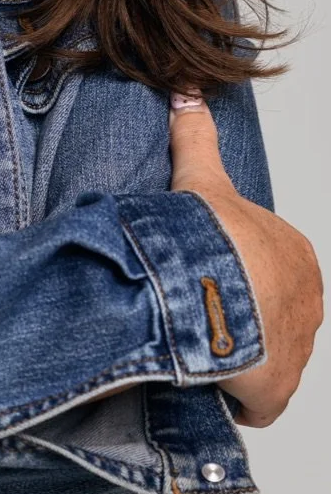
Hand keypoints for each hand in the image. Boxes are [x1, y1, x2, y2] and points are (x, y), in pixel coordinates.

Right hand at [169, 90, 322, 425]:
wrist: (207, 284)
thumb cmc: (208, 233)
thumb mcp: (202, 174)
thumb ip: (195, 134)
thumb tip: (186, 89)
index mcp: (295, 255)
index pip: (265, 272)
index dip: (231, 280)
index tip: (199, 284)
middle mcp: (307, 303)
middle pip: (268, 318)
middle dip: (237, 322)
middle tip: (194, 318)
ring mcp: (297, 350)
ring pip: (264, 360)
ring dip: (235, 361)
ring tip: (194, 351)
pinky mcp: (277, 391)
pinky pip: (256, 403)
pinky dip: (234, 400)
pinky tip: (203, 384)